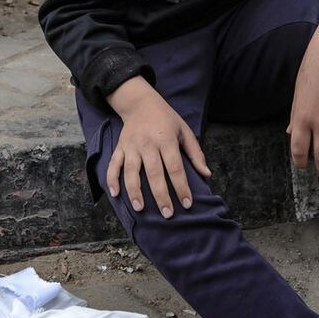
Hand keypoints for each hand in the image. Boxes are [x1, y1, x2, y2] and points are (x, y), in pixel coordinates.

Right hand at [106, 77, 210, 217]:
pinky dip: (112, 179)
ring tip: (140, 209)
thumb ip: (195, 153)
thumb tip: (206, 174)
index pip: (175, 167)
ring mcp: (131, 146)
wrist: (140, 103)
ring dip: (135, 191)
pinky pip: (114, 165)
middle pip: (154, 173)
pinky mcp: (120, 147)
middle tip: (167, 214)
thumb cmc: (166, 119)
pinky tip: (115, 194)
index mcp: (166, 139)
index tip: (187, 203)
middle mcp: (147, 144)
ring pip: (131, 171)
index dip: (181, 186)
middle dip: (160, 195)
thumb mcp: (184, 130)